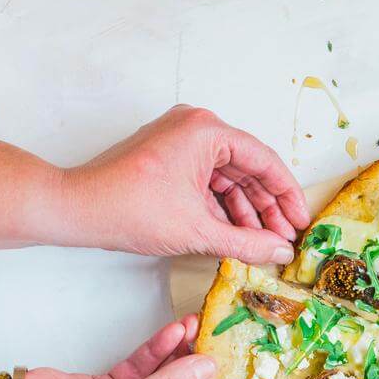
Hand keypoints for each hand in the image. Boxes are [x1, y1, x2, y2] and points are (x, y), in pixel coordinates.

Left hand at [57, 105, 309, 262]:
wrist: (77, 209)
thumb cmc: (128, 209)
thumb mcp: (198, 231)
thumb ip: (247, 243)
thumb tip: (280, 251)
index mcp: (206, 130)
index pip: (264, 161)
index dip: (287, 195)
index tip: (300, 222)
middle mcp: (195, 127)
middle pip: (248, 168)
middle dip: (267, 206)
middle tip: (284, 237)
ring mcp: (180, 140)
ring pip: (228, 177)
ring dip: (246, 210)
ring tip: (263, 242)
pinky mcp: (169, 157)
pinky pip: (208, 180)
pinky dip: (223, 206)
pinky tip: (236, 234)